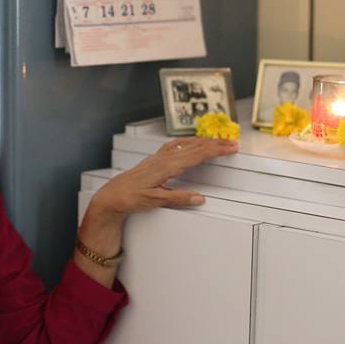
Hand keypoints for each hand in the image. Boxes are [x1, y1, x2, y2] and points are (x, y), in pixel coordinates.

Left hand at [88, 137, 238, 221]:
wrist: (112, 196)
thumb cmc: (130, 197)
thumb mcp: (156, 201)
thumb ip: (178, 198)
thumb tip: (199, 197)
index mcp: (167, 166)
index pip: (197, 155)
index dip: (216, 150)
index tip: (231, 147)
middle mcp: (163, 158)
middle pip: (194, 146)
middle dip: (215, 143)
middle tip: (232, 143)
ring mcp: (158, 157)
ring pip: (185, 144)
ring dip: (203, 142)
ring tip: (217, 141)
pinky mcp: (154, 160)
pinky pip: (175, 146)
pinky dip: (188, 142)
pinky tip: (190, 143)